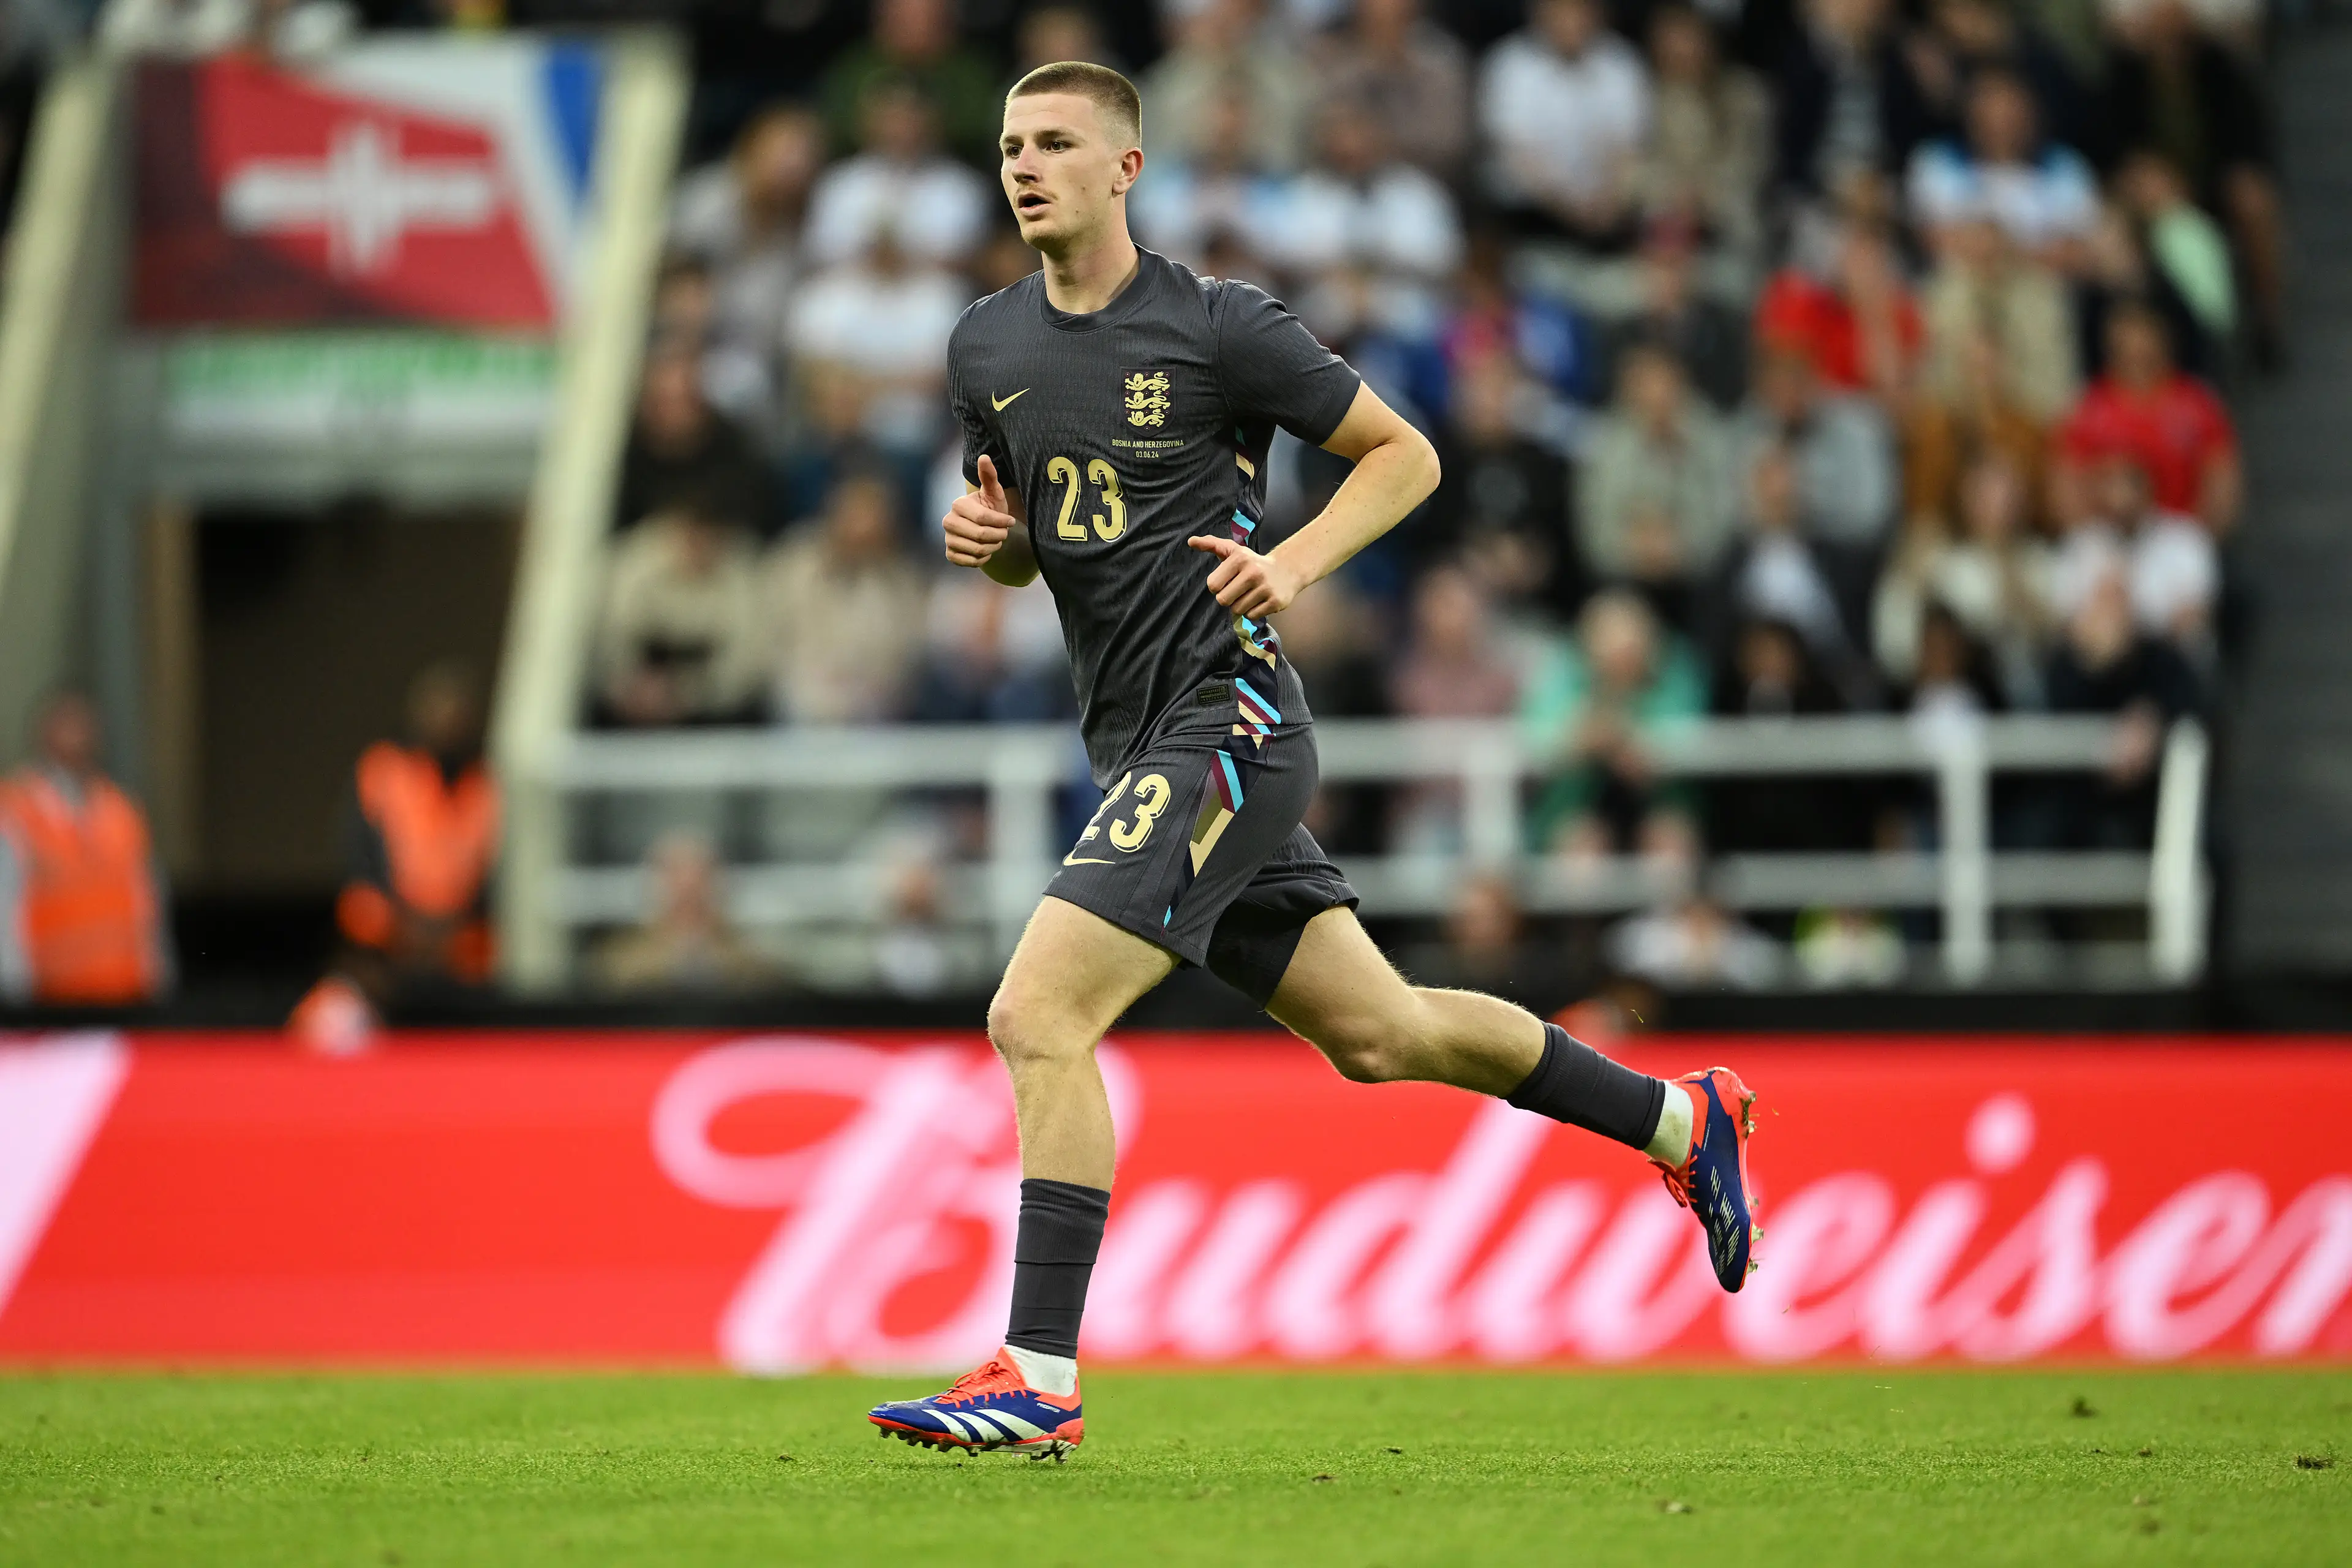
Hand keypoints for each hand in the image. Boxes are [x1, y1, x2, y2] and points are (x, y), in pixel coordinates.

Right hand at [944, 455, 1015, 567]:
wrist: (984, 527)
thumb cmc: (991, 507)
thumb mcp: (994, 492)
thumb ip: (989, 476)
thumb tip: (984, 457)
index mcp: (958, 504)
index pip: (983, 518)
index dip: (1001, 522)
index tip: (1011, 522)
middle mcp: (948, 521)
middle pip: (980, 535)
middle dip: (998, 536)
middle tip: (1004, 533)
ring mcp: (947, 539)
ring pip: (977, 550)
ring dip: (993, 547)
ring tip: (996, 540)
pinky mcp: (950, 554)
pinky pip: (971, 562)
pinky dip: (984, 558)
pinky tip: (987, 550)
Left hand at [1187, 534, 1305, 618]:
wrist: (1287, 570)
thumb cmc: (1253, 562)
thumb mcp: (1233, 550)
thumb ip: (1211, 544)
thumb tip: (1190, 541)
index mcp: (1240, 558)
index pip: (1213, 585)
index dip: (1217, 586)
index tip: (1227, 581)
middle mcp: (1253, 572)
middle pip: (1223, 600)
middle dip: (1228, 598)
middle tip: (1238, 590)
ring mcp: (1265, 588)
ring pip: (1237, 610)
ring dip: (1240, 605)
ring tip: (1249, 595)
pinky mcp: (1275, 602)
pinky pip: (1251, 616)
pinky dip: (1252, 612)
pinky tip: (1259, 601)